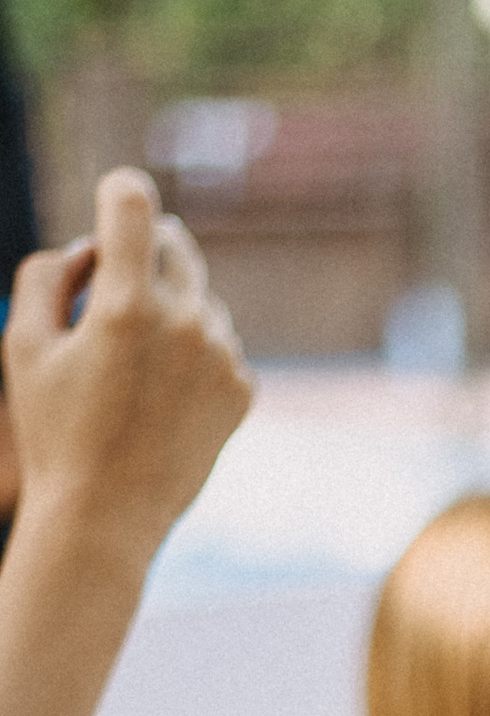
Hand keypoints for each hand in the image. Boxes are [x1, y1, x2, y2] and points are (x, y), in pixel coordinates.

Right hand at [4, 170, 252, 564]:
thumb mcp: (22, 343)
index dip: (117, 195)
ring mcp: (222, 357)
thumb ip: (51, 273)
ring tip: (130, 366)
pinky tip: (161, 398)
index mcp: (126, 305)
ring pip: (198, 297)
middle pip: (173, 243)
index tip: (111, 204)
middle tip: (111, 295)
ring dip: (168, 310)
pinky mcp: (242, 389)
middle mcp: (185, 323)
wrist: (104, 520)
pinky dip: (192, 355)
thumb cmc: (52, 431)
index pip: (134, 201)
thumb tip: (95, 244)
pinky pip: (219, 344)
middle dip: (140, 254)